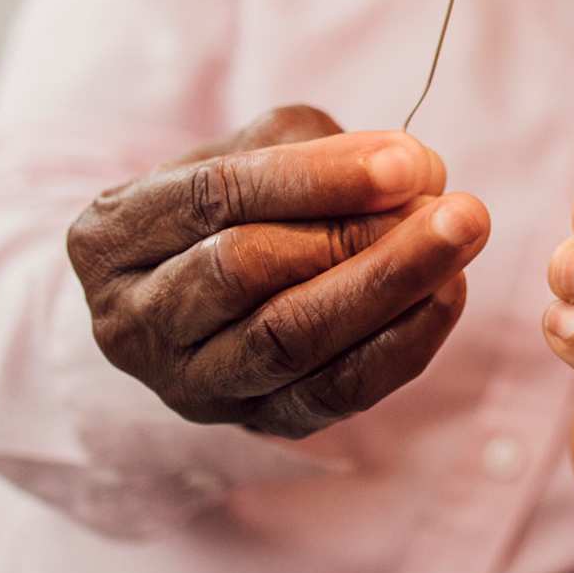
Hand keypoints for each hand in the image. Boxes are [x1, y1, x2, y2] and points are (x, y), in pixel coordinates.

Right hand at [65, 105, 490, 438]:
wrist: (205, 289)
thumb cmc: (234, 201)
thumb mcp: (256, 150)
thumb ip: (322, 148)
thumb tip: (412, 170)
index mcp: (112, 236)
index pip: (213, 197)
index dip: (317, 178)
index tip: (408, 161)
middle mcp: (132, 321)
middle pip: (245, 271)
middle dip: (358, 235)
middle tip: (453, 207)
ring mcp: (188, 385)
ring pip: (288, 340)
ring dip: (389, 287)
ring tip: (461, 238)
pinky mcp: (253, 424)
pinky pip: (332, 392)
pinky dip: (401, 343)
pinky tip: (449, 293)